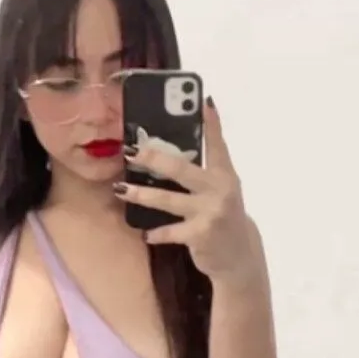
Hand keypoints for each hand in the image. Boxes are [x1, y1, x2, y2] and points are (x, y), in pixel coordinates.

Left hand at [115, 97, 257, 282]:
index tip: (202, 102)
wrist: (239, 255)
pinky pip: (170, 231)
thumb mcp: (221, 191)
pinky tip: (145, 233)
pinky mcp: (199, 234)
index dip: (211, 124)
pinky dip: (155, 233)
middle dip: (154, 158)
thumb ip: (205, 170)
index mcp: (224, 175)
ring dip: (140, 195)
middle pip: (181, 168)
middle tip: (132, 151)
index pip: (217, 145)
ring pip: (167, 200)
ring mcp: (209, 212)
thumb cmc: (223, 216)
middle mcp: (219, 190)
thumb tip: (176, 148)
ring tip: (120, 189)